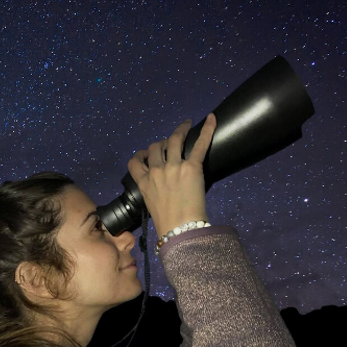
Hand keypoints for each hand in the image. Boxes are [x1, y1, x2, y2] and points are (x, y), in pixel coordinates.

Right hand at [127, 113, 216, 238]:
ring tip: (187, 124)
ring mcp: (173, 167)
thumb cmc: (166, 222)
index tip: (146, 153)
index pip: (135, 161)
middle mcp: (156, 171)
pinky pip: (200, 144)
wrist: (179, 227)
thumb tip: (164, 186)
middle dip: (162, 143)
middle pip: (156, 147)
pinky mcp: (192, 167)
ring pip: (173, 140)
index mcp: (144, 182)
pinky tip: (212, 118)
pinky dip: (207, 129)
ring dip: (180, 131)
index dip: (141, 154)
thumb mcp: (151, 203)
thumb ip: (153, 189)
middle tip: (172, 143)